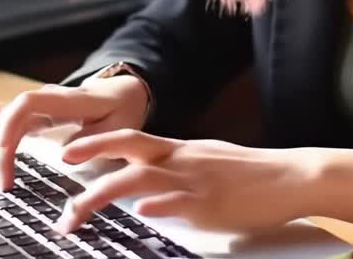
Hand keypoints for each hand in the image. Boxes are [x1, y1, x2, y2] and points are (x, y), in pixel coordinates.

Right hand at [0, 76, 149, 190]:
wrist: (123, 94)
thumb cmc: (120, 112)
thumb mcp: (119, 127)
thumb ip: (95, 140)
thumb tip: (64, 154)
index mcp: (67, 99)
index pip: (27, 103)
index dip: (10, 127)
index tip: (5, 157)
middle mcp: (46, 98)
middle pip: (10, 116)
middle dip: (0, 150)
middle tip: (5, 184)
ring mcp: (36, 103)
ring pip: (3, 119)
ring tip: (0, 178)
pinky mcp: (31, 111)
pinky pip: (0, 110)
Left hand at [55, 130, 313, 233]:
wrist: (290, 177)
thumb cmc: (252, 175)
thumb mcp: (209, 163)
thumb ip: (179, 170)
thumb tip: (152, 186)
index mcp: (180, 151)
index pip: (131, 139)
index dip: (97, 142)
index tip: (67, 151)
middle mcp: (181, 161)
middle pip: (128, 147)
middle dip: (92, 151)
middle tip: (61, 160)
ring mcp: (194, 181)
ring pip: (140, 179)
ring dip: (102, 195)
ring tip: (74, 212)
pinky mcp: (211, 204)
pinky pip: (180, 202)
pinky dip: (159, 205)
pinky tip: (141, 211)